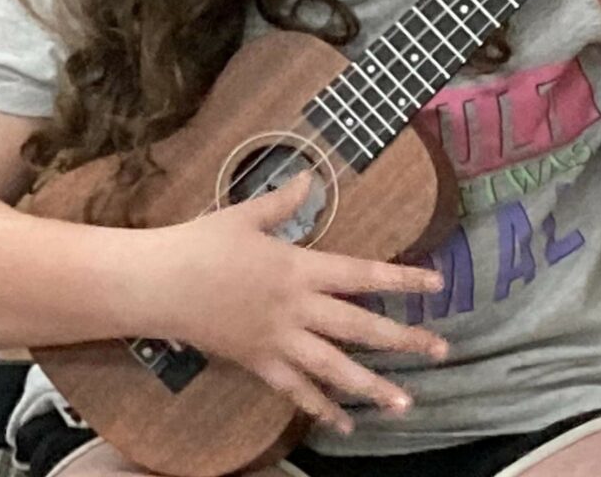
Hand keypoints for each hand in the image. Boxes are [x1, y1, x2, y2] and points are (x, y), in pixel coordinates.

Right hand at [135, 172, 447, 435]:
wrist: (159, 284)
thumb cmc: (202, 244)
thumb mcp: (245, 214)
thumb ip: (284, 200)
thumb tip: (312, 176)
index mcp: (299, 268)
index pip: (362, 274)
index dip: (402, 280)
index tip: (437, 285)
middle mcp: (297, 309)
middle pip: (359, 328)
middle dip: (404, 340)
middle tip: (442, 351)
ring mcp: (278, 341)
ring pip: (334, 369)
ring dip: (373, 386)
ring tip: (406, 402)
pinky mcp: (257, 363)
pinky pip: (295, 392)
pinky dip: (320, 410)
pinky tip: (343, 425)